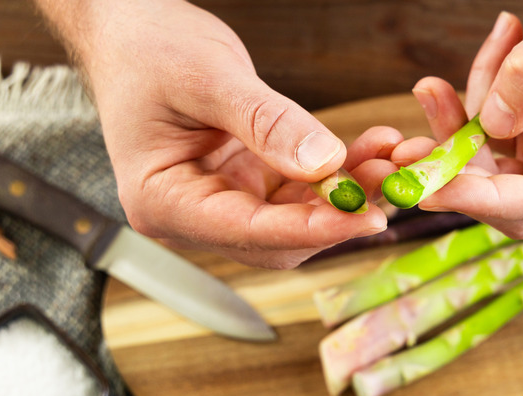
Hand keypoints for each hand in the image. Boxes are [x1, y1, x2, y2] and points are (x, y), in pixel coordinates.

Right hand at [37, 0, 400, 267]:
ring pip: (294, 217)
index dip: (311, 228)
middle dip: (336, 215)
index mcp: (163, 201)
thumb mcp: (207, 78)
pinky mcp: (243, 181)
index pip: (246, 232)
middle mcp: (191, 213)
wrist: (133, 31)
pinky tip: (365, 149)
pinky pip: (296, 189)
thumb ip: (266, 124)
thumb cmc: (149, 49)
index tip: (367, 218)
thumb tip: (325, 164)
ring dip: (343, 193)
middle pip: (276, 238)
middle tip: (389, 182)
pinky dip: (332, 173)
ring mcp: (219, 199)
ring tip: (386, 159)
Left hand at [400, 3, 522, 237]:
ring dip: (455, 133)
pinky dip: (474, 104)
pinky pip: (490, 140)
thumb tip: (491, 124)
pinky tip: (490, 51)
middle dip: (456, 175)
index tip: (430, 189)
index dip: (487, 200)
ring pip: (491, 172)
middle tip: (405, 150)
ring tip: (433, 87)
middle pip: (512, 201)